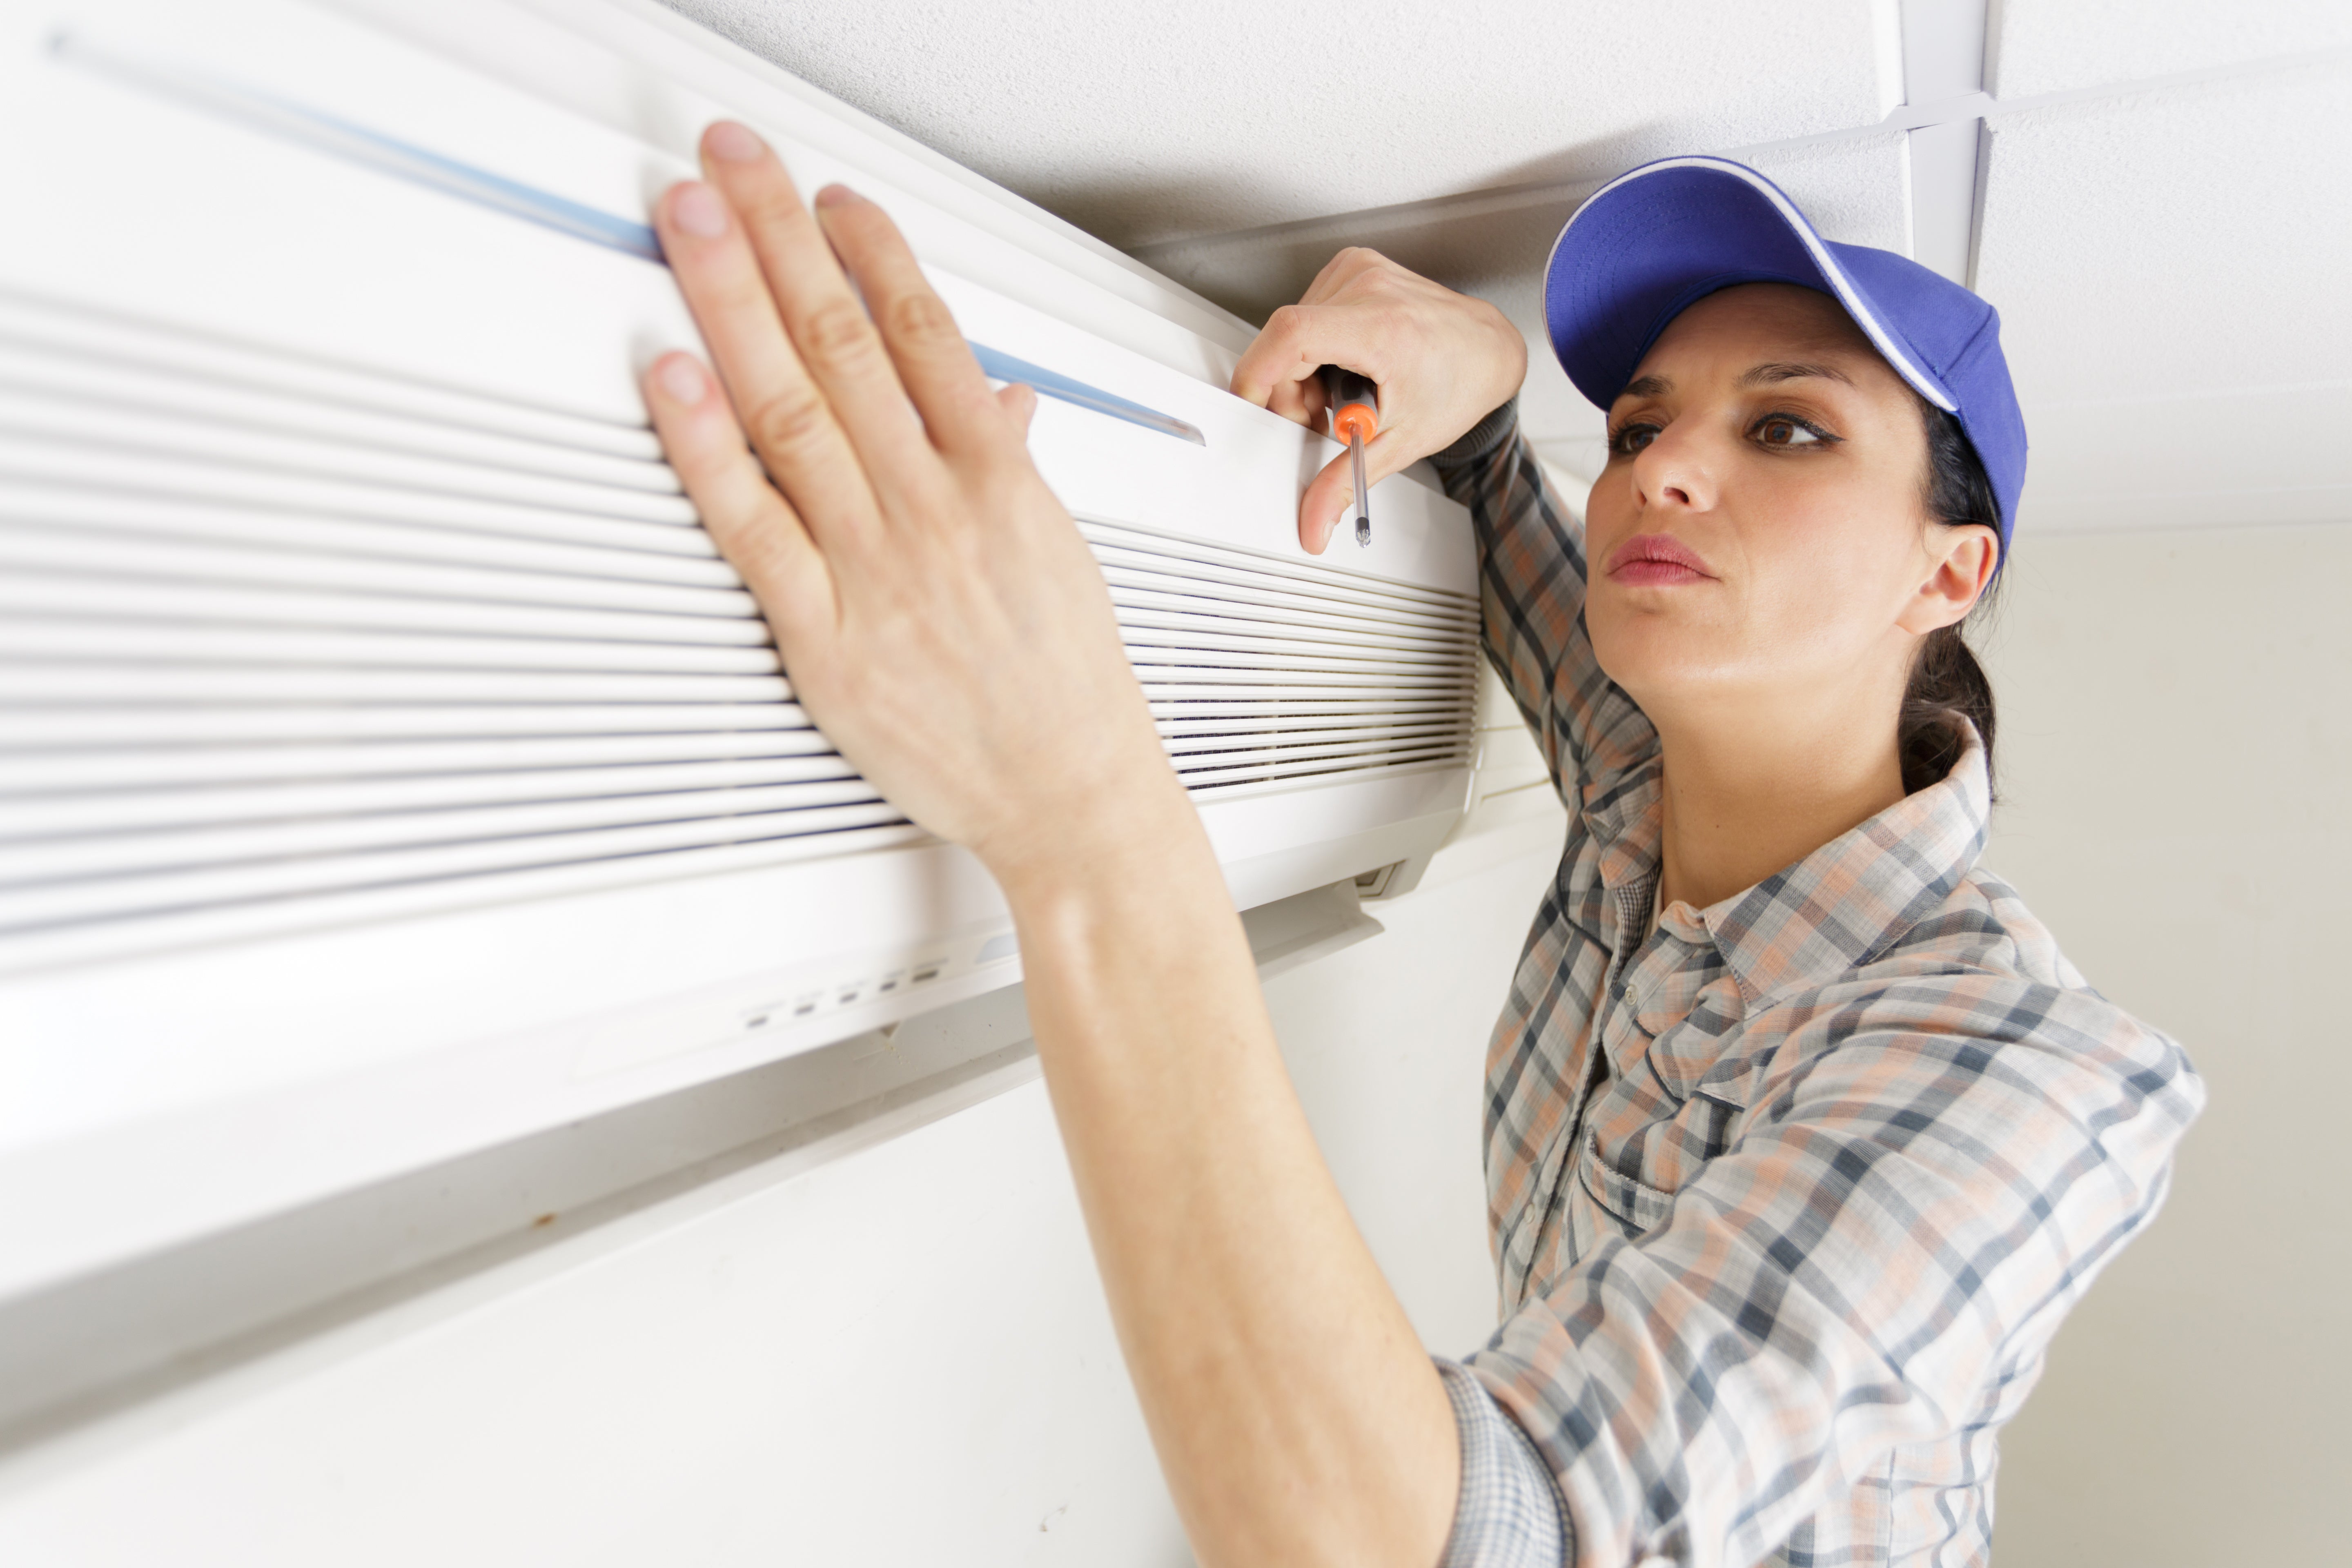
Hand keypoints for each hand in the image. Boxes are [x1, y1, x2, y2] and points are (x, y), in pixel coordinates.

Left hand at [643, 122, 1183, 883]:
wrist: (1070, 796)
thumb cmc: (1065, 684)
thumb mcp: (1055, 553)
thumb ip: (1012, 466)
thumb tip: (995, 401)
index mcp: (1000, 484)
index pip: (926, 333)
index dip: (869, 251)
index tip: (827, 196)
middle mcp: (935, 514)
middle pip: (844, 347)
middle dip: (779, 242)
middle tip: (732, 165)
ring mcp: (876, 572)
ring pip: (792, 413)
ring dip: (733, 306)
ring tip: (692, 227)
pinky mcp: (825, 642)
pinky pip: (754, 530)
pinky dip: (708, 450)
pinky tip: (675, 380)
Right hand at [1229, 248, 1526, 552]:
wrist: (1488, 351)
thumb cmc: (1458, 384)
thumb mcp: (1401, 442)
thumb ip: (1346, 482)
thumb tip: (1313, 520)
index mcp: (1383, 326)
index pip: (1292, 335)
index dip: (1257, 373)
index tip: (1251, 405)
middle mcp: (1370, 286)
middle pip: (1286, 340)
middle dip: (1287, 391)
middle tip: (1318, 420)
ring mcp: (1361, 269)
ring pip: (1293, 329)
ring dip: (1301, 371)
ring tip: (1339, 396)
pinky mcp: (1354, 265)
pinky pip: (1309, 312)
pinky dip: (1315, 348)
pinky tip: (1343, 368)